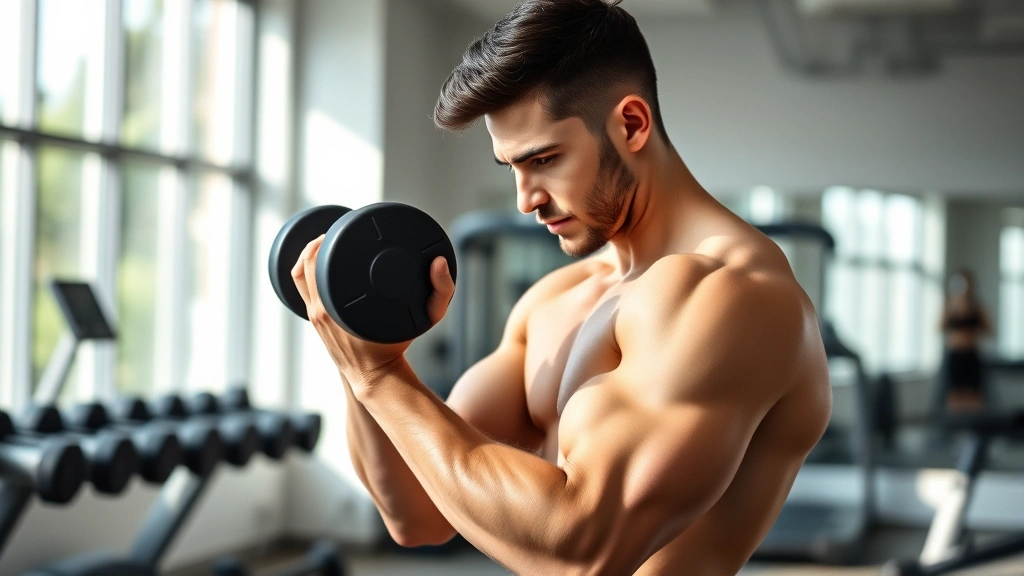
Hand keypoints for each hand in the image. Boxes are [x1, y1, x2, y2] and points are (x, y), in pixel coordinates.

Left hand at [291, 235, 455, 385]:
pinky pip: (302, 291)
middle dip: (312, 243)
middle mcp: (318, 311)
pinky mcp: (316, 323)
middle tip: (331, 231)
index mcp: (332, 306)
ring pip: (298, 277)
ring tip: (324, 243)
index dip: (322, 238)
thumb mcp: (425, 319)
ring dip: (305, 257)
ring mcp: (314, 318)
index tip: (336, 226)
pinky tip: (320, 266)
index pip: (314, 261)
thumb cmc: (395, 348)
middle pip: (301, 265)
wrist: (377, 377)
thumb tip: (440, 262)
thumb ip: (441, 292)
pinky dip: (306, 275)